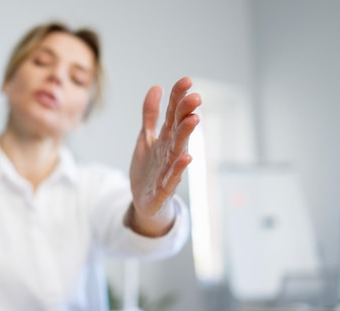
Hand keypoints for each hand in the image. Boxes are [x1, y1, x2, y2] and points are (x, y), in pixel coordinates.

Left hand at [128, 77, 200, 235]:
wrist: (144, 202)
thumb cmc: (149, 169)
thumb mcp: (146, 138)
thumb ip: (150, 115)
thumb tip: (156, 87)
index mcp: (166, 138)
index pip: (173, 114)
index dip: (178, 98)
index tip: (186, 80)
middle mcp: (171, 152)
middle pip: (179, 129)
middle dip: (186, 113)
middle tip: (195, 96)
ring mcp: (169, 170)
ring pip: (179, 150)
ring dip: (186, 135)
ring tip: (193, 119)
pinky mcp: (164, 189)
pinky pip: (172, 179)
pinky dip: (179, 169)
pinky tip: (187, 158)